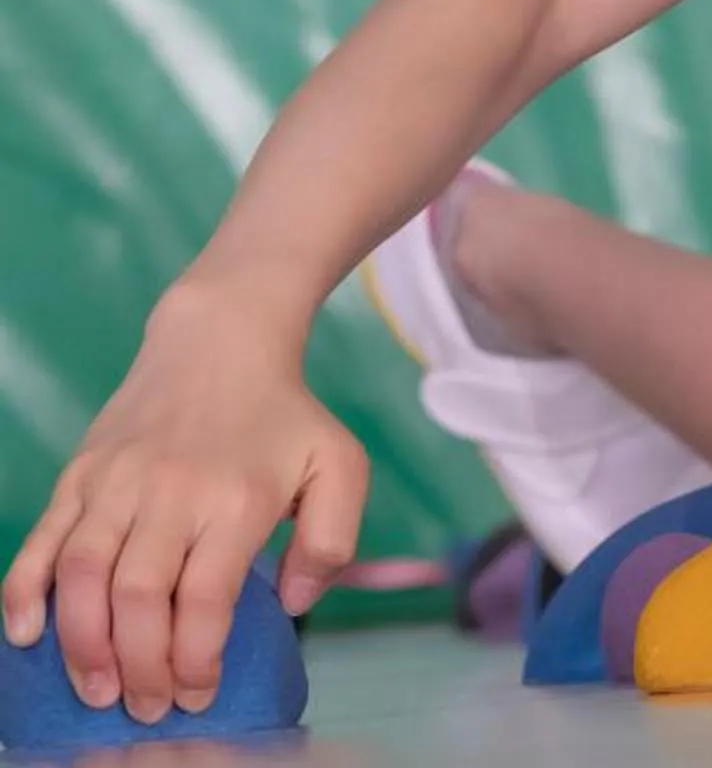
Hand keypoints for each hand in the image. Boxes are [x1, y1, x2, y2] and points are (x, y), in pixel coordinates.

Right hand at [3, 286, 364, 724]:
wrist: (219, 343)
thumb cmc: (285, 415)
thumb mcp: (340, 464)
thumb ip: (332, 538)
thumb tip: (292, 604)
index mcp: (237, 499)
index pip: (204, 598)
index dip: (195, 659)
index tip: (198, 695)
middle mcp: (171, 492)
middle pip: (137, 597)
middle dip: (139, 666)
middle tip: (147, 708)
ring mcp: (117, 483)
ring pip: (84, 575)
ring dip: (82, 644)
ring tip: (98, 690)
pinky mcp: (80, 475)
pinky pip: (43, 541)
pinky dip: (26, 592)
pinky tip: (29, 636)